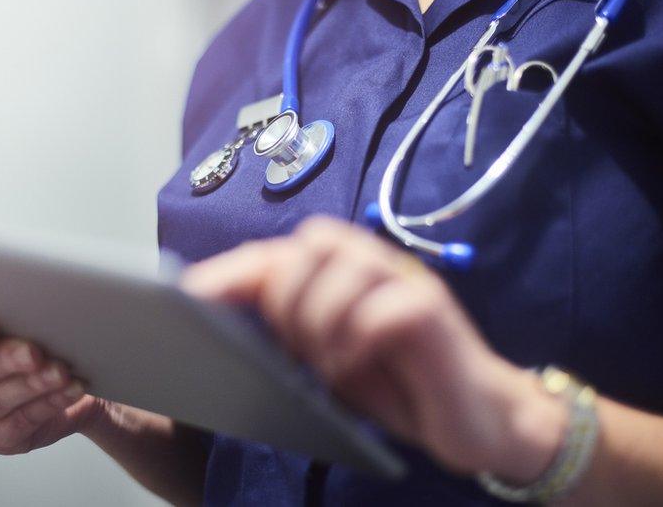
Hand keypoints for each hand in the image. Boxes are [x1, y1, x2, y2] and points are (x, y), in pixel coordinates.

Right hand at [0, 316, 111, 454]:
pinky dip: (48, 404)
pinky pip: (21, 422)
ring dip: (31, 385)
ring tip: (59, 372)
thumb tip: (29, 304)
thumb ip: (8, 315)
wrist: (61, 383)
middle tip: (33, 352)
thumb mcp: (13, 324)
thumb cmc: (28, 342)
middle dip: (4, 361)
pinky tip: (69, 389)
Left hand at [181, 217, 566, 483]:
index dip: (229, 272)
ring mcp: (406, 282)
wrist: (475, 417)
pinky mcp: (434, 311)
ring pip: (340, 263)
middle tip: (296, 348)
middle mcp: (374, 263)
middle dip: (286, 298)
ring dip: (319, 318)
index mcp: (342, 271)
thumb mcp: (330, 357)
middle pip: (307, 244)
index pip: (276, 255)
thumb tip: (224, 328)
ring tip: (326, 363)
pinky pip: (384, 306)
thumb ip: (290, 331)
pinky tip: (352, 368)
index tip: (186, 297)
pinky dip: (357, 339)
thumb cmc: (396, 384)